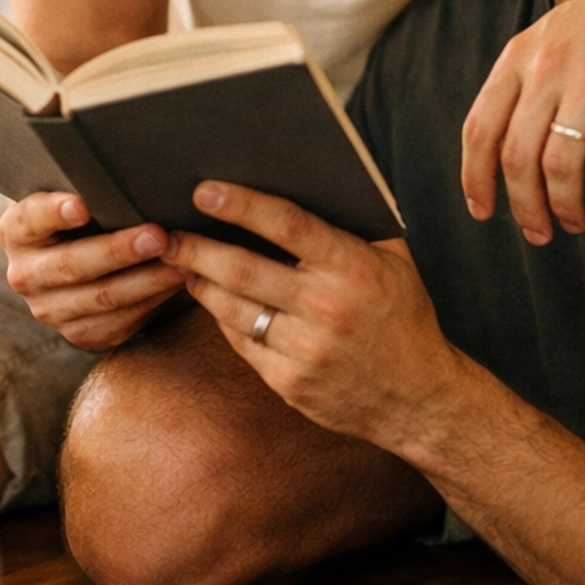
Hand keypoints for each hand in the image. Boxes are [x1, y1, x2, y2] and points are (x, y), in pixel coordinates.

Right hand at [0, 194, 185, 349]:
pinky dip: (152, 300)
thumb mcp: (70, 194)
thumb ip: (83, 183)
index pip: (31, 219)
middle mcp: (25, 274)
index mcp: (15, 231)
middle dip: (118, 251)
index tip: (82, 205)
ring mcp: (49, 308)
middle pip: (71, 265)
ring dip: (146, 280)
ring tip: (181, 261)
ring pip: (102, 297)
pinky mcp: (79, 332)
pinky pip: (119, 321)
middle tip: (157, 235)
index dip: (55, 212)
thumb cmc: (82, 213)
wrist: (77, 258)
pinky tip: (177, 281)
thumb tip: (123, 163)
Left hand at [162, 182, 466, 453]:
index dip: (241, 205)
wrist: (419, 399)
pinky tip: (211, 300)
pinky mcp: (290, 383)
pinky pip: (242, 343)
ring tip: (180, 263)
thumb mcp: (394, 263)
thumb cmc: (404, 318)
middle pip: (244, 270)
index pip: (288, 225)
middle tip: (166, 233)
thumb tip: (306, 185)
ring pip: (234, 308)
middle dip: (197, 248)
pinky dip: (223, 318)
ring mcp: (306, 350)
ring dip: (200, 283)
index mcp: (354, 268)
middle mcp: (327, 308)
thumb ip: (353, 228)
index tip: (203, 191)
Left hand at [461, 0, 584, 242]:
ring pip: (559, 165)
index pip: (480, 128)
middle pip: (516, 157)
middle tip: (538, 233)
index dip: (475, 178)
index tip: (482, 212)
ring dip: (563, 206)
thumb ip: (527, 82)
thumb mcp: (554, 37)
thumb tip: (503, 147)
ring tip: (574, 222)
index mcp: (521, 55)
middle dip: (522, 206)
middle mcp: (548, 65)